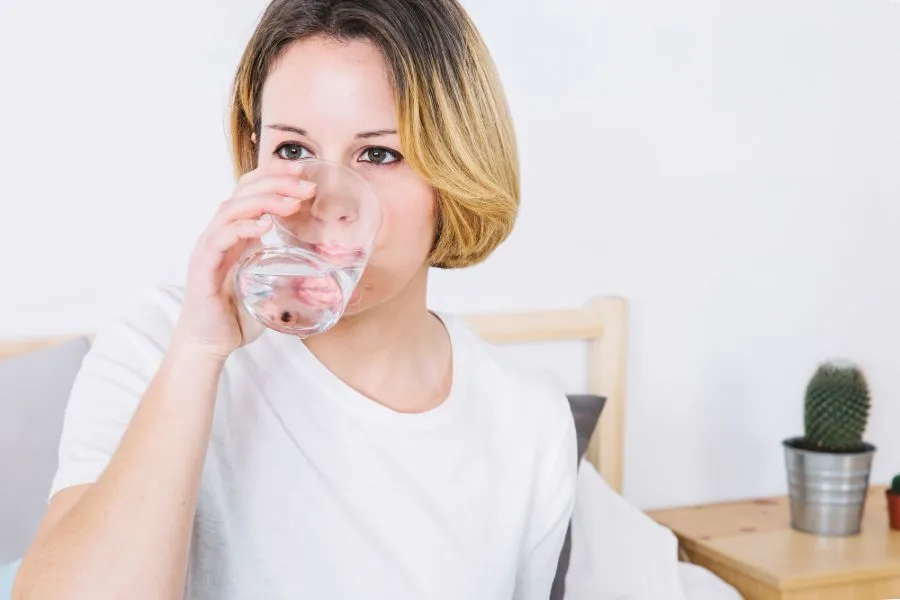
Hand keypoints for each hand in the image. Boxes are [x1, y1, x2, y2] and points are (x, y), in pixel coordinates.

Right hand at [172, 161, 316, 359]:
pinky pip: (218, 239)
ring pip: (232, 209)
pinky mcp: (202, 267)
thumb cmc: (236, 316)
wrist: (209, 343)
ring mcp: (210, 248)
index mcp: (237, 234)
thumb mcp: (273, 288)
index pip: (251, 190)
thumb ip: (295, 277)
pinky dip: (241, 228)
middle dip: (276, 182)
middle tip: (306, 185)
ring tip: (292, 203)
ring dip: (264, 201)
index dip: (275, 175)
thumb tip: (333, 280)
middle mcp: (221, 234)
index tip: (303, 172)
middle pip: (243, 191)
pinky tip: (263, 227)